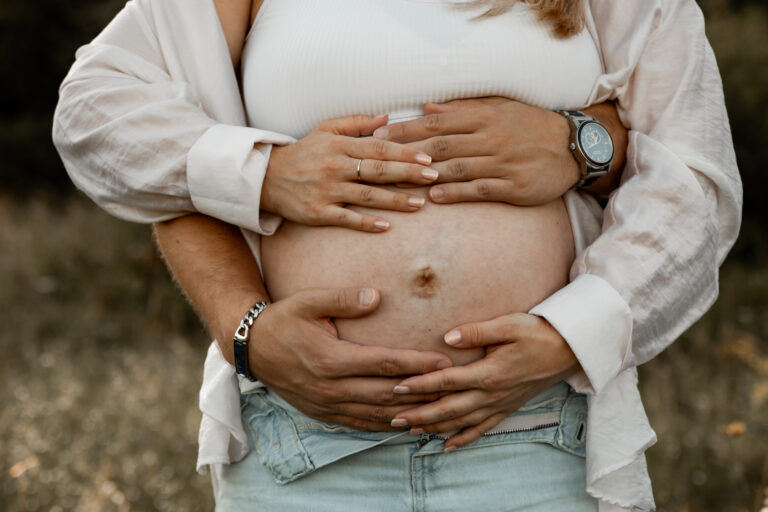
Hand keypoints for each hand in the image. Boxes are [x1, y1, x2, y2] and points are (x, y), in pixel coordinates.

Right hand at [249, 286, 453, 430]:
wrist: (252, 348)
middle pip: (387, 393)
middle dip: (422, 391)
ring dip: (409, 412)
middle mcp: (331, 386)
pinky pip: (360, 423)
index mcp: (330, 359)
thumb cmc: (284, 319)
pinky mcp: (324, 413)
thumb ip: (344, 300)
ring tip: (438, 407)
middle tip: (453, 387)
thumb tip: (377, 297)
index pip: (384, 364)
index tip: (443, 362)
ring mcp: (327, 404)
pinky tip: (406, 421)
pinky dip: (385, 424)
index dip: (416, 364)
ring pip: (377, 413)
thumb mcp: (309, 301)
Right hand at [262, 114, 438, 231]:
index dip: (404, 152)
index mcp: (339, 146)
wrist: (266, 178)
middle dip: (407, 173)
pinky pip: (346, 219)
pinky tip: (386, 226)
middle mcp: (334, 167)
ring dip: (395, 200)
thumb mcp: (326, 130)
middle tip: (433, 177)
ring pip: (367, 196)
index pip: (378, 147)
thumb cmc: (303, 153)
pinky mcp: (318, 212)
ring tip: (420, 204)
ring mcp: (326, 191)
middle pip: (377, 170)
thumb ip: (357, 123)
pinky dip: (366, 223)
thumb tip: (388, 117)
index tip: (427, 158)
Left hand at [373, 97, 579, 205]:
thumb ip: (463, 109)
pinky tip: (435, 197)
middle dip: (406, 152)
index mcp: (484, 118)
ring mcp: (502, 163)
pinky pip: (479, 189)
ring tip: (398, 181)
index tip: (379, 134)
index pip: (436, 123)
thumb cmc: (532, 126)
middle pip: (440, 145)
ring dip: (426, 175)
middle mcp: (491, 138)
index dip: (406, 129)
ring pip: (456, 168)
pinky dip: (456, 192)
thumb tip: (427, 107)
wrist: (574, 147)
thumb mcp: (500, 108)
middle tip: (378, 158)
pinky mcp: (513, 186)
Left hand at [389, 313, 579, 449]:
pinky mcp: (508, 408)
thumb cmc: (538, 332)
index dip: (421, 384)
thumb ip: (476, 331)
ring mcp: (500, 403)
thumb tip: (447, 338)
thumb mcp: (509, 325)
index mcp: (489, 372)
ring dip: (435, 427)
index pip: (447, 381)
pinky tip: (448, 445)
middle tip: (394, 419)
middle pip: (449, 408)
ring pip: (462, 421)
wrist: (570, 349)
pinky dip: (464, 438)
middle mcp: (492, 393)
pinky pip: (482, 428)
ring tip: (411, 430)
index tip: (397, 387)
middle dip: (420, 414)